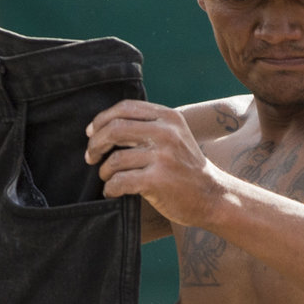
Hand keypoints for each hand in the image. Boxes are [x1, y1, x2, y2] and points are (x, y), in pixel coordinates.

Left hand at [86, 101, 221, 223]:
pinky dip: (110, 188)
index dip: (101, 119)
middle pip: (115, 129)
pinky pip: (120, 181)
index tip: (91, 133)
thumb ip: (148, 125)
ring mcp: (163, 156)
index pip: (125, 108)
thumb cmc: (185, 167)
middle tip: (91, 157)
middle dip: (96, 144)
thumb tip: (102, 125)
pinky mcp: (158, 180)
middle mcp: (166, 133)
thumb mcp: (175, 136)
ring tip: (107, 178)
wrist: (212, 196)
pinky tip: (112, 192)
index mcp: (168, 117)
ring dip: (104, 171)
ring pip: (115, 159)